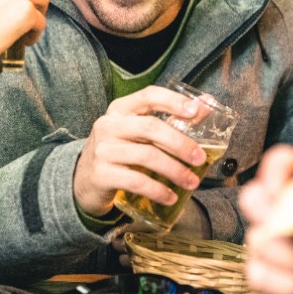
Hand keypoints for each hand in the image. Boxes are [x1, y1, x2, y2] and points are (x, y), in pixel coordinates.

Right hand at [73, 85, 205, 216]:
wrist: (84, 179)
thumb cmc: (120, 150)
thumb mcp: (138, 131)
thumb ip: (169, 119)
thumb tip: (208, 105)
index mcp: (120, 109)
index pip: (148, 96)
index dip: (173, 101)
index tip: (197, 111)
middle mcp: (109, 125)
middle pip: (150, 127)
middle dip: (180, 143)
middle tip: (200, 158)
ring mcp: (103, 150)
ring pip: (146, 156)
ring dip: (174, 171)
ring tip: (192, 182)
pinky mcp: (102, 175)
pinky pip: (136, 181)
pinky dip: (157, 190)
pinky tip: (170, 197)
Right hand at [241, 146, 292, 293]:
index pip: (283, 163)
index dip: (274, 172)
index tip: (280, 191)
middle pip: (254, 196)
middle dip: (270, 215)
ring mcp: (281, 246)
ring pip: (256, 239)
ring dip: (289, 257)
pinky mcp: (273, 279)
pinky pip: (255, 273)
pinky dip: (278, 283)